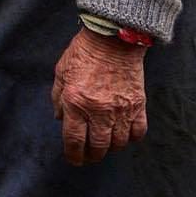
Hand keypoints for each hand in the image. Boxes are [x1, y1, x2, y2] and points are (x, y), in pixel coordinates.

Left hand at [51, 27, 148, 165]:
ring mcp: (120, 109)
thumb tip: (59, 118)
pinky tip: (124, 134)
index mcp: (75, 103)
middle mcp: (98, 111)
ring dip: (110, 147)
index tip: (74, 159)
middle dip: (92, 155)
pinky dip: (131, 138)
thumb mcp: (61, 72)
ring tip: (105, 143)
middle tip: (89, 155)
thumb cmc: (84, 52)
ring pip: (118, 143)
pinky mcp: (138, 104)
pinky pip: (138, 132)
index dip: (74, 155)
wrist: (113, 37)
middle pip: (98, 147)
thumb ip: (58, 98)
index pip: (74, 141)